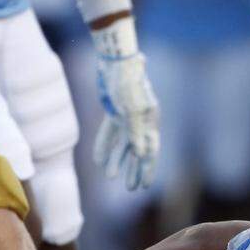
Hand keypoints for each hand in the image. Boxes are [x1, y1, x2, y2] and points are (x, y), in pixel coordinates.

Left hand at [93, 19, 159, 190]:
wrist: (115, 60)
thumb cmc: (127, 84)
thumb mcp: (131, 111)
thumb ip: (136, 134)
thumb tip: (142, 155)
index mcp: (150, 122)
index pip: (151, 151)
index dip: (147, 169)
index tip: (143, 186)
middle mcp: (141, 121)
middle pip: (139, 151)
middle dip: (135, 170)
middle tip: (131, 188)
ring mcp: (127, 116)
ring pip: (123, 144)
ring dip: (118, 160)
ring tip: (111, 176)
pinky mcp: (114, 110)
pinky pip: (110, 133)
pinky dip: (105, 146)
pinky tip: (99, 160)